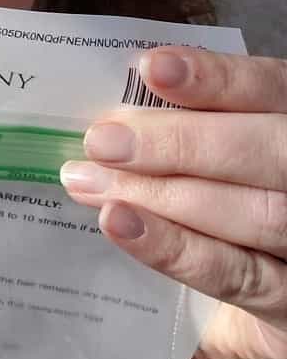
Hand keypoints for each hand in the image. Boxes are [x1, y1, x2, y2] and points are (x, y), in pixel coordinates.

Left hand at [59, 46, 286, 358]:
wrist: (271, 291)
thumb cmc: (235, 201)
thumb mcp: (224, 154)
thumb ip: (189, 126)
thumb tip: (111, 112)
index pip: (272, 89)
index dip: (217, 79)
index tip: (151, 68)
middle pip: (266, 151)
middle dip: (181, 142)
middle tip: (102, 141)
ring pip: (252, 213)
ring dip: (160, 196)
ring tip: (90, 182)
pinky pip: (236, 273)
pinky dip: (173, 247)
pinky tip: (119, 223)